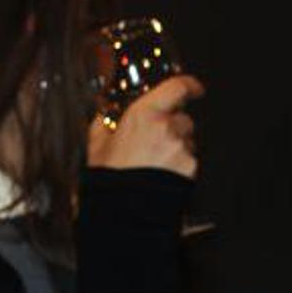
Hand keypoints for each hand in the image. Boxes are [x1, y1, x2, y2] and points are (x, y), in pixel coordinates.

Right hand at [86, 74, 204, 178]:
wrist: (123, 207)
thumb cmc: (110, 176)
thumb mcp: (98, 144)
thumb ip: (104, 124)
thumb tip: (104, 116)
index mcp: (144, 115)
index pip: (177, 88)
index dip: (189, 85)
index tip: (193, 88)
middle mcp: (167, 128)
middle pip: (184, 119)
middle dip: (174, 128)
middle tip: (155, 144)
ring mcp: (181, 147)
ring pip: (188, 140)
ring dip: (178, 146)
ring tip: (156, 162)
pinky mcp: (191, 166)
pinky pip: (191, 159)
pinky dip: (182, 164)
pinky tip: (164, 173)